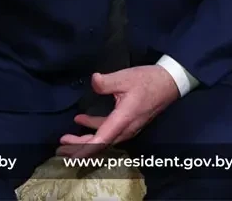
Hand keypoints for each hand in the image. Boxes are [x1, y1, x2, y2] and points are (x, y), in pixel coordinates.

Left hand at [57, 66, 178, 157]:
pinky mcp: (130, 123)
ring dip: (86, 139)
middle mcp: (126, 129)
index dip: (83, 149)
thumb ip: (107, 82)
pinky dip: (95, 129)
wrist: (171, 83)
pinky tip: (83, 120)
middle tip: (61, 147)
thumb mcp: (126, 77)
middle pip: (100, 144)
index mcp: (123, 120)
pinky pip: (109, 132)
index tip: (68, 153)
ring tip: (68, 136)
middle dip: (79, 147)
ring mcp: (129, 127)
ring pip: (104, 139)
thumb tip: (93, 81)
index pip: (100, 141)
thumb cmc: (149, 81)